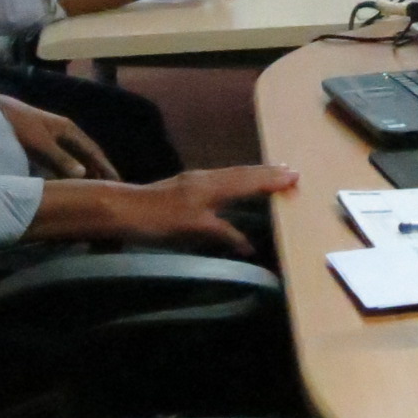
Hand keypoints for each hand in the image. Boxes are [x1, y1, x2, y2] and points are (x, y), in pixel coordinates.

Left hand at [0, 96, 119, 180]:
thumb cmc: (18, 125)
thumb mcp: (39, 143)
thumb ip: (60, 158)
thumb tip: (84, 174)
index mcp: (69, 130)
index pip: (93, 151)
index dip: (105, 166)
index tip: (118, 182)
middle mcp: (65, 134)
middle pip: (86, 155)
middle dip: (99, 171)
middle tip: (110, 190)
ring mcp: (53, 139)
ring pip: (74, 159)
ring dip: (84, 173)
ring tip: (93, 190)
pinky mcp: (41, 145)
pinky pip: (61, 161)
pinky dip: (69, 172)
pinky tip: (69, 183)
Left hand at [128, 164, 297, 257]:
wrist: (123, 209)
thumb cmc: (159, 219)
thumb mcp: (195, 230)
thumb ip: (224, 234)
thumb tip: (249, 245)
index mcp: (213, 186)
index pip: (250, 181)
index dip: (272, 181)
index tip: (295, 178)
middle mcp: (208, 178)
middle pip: (244, 172)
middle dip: (269, 172)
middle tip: (292, 171)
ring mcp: (196, 179)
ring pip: (233, 173)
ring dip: (255, 173)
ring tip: (273, 172)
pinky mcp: (187, 185)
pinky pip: (223, 177)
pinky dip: (240, 178)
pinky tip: (239, 182)